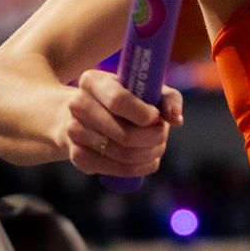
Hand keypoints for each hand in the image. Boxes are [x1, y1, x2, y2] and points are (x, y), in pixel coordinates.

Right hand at [59, 70, 182, 177]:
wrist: (86, 116)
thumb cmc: (125, 100)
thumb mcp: (146, 90)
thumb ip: (167, 99)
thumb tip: (176, 119)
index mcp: (92, 81)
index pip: (118, 100)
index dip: (143, 114)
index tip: (157, 118)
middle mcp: (77, 105)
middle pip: (123, 134)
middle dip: (153, 138)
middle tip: (163, 134)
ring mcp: (73, 132)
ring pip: (122, 154)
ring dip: (149, 154)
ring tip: (158, 146)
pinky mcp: (77, 156)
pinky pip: (115, 169)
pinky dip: (139, 168)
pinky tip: (148, 160)